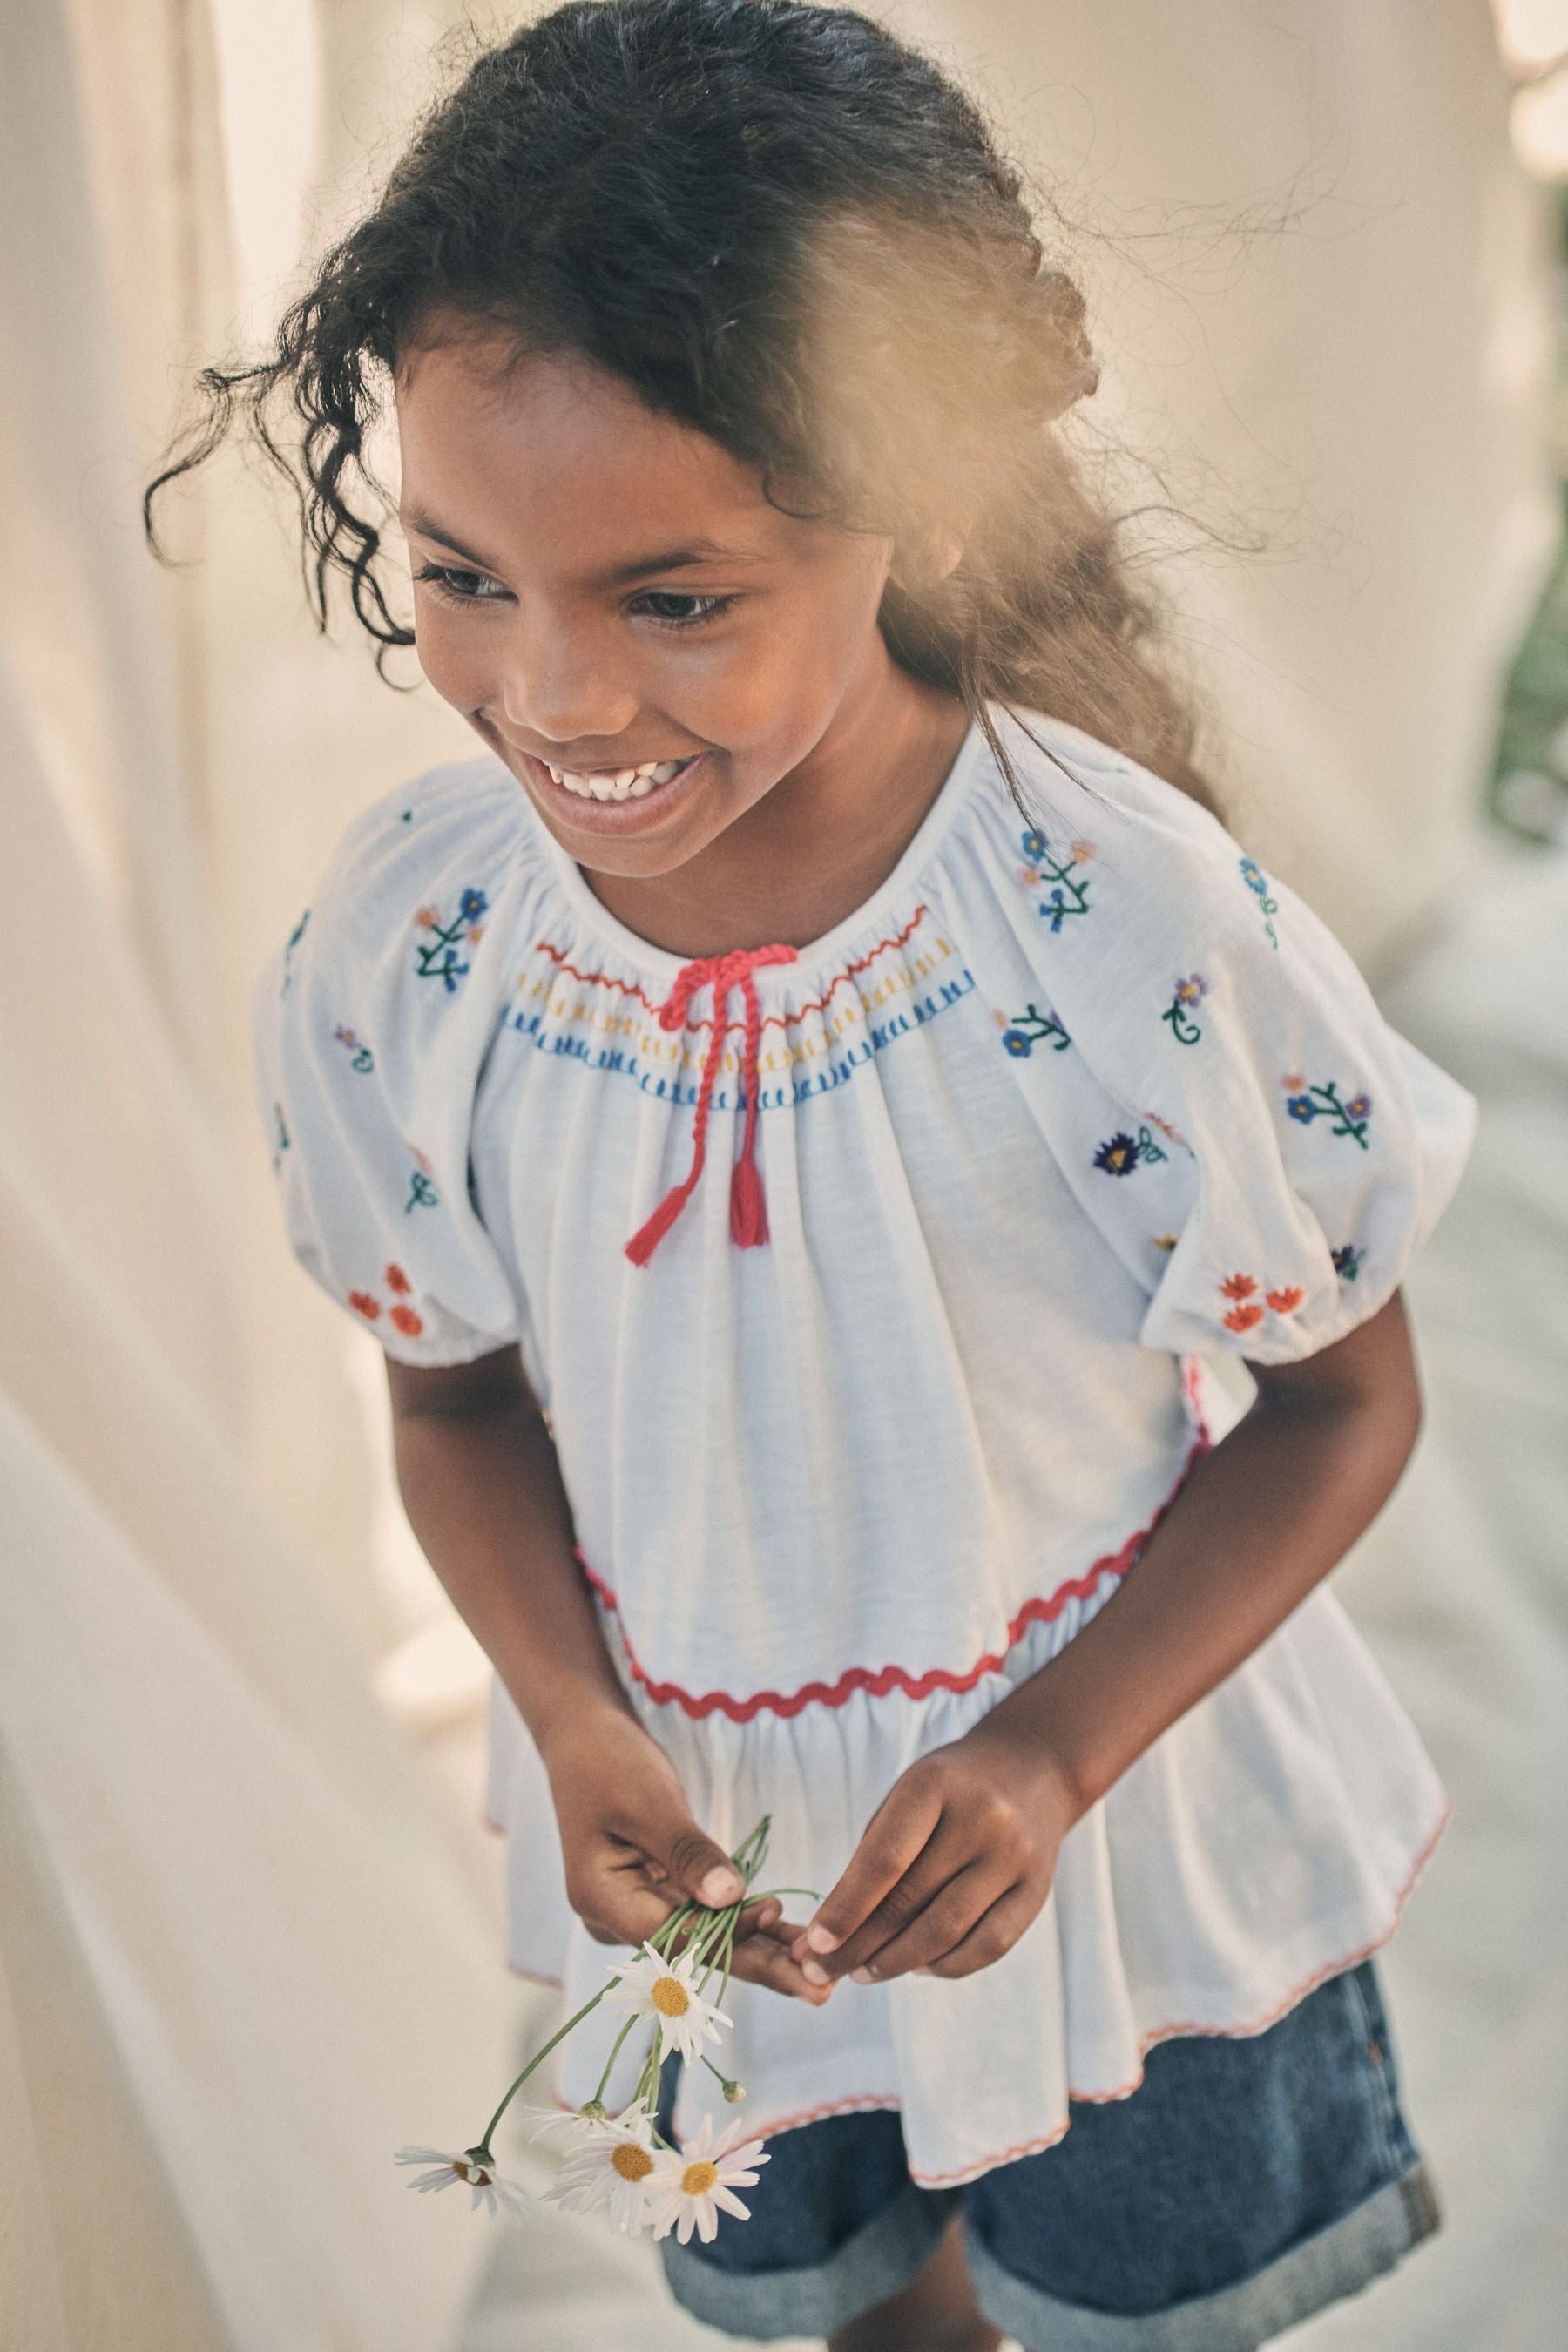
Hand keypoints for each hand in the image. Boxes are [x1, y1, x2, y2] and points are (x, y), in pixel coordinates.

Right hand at [541, 1706, 830, 2004]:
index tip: (785, 1934)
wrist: (584, 1738)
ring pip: (708, 1936)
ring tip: (821, 1970)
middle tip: (821, 1991)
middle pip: (697, 1949)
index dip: (734, 1937)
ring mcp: (639, 1908)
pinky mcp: (659, 1894)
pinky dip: (746, 1920)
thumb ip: (688, 1853)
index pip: (678, 1936)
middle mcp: (618, 1918)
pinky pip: (707, 1913)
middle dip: (760, 1965)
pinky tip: (788, 1933)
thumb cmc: (609, 1761)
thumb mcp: (650, 1803)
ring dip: (761, 1947)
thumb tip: (732, 1899)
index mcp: (603, 1901)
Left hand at [789, 1711, 1081, 1986]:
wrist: (1031, 1769)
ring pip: (947, 1932)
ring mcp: (1015, 1855)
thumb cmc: (949, 1789)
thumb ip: (873, 1856)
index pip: (883, 1860)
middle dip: (858, 1945)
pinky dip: (946, 1966)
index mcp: (935, 1784)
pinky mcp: (1037, 1889)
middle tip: (822, 1971)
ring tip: (863, 1972)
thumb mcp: (907, 1796)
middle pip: (910, 1902)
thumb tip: (829, 1933)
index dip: (845, 1908)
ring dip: (897, 1962)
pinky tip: (917, 1967)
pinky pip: (988, 1946)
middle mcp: (982, 1818)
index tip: (813, 1946)